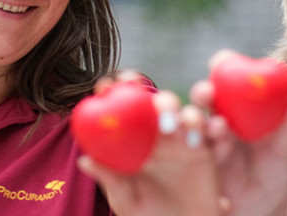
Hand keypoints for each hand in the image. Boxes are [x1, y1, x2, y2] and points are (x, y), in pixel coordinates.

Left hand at [80, 71, 219, 215]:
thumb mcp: (127, 201)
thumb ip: (111, 180)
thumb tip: (84, 160)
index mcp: (133, 145)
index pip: (122, 112)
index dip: (114, 92)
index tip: (105, 85)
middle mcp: (156, 137)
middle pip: (150, 104)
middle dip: (145, 91)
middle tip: (137, 92)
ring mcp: (180, 141)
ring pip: (178, 111)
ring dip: (172, 109)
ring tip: (167, 125)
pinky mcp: (202, 149)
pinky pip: (202, 130)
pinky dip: (199, 126)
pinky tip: (193, 137)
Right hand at [192, 50, 286, 215]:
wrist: (262, 200)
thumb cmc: (273, 164)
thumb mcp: (282, 145)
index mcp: (239, 102)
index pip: (227, 74)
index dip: (222, 64)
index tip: (222, 62)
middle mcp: (218, 115)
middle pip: (204, 96)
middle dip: (203, 91)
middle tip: (209, 94)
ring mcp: (206, 138)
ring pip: (197, 124)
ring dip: (202, 124)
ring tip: (219, 129)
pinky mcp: (198, 161)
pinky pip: (193, 153)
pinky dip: (195, 150)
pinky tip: (205, 154)